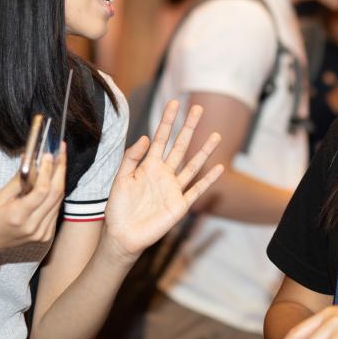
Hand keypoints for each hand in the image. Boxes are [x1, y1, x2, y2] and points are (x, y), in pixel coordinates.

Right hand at [0, 146, 67, 259]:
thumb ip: (18, 180)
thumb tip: (31, 160)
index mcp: (19, 216)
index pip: (42, 190)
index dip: (48, 170)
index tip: (48, 155)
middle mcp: (33, 227)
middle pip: (56, 194)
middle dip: (60, 170)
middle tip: (61, 152)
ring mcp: (41, 233)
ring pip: (58, 201)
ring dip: (60, 180)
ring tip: (59, 162)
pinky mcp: (45, 235)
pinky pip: (55, 209)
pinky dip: (56, 194)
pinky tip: (53, 181)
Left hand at [103, 100, 223, 262]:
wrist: (122, 235)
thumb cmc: (119, 207)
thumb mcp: (121, 178)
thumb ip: (132, 158)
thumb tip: (146, 137)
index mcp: (149, 165)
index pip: (161, 137)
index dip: (168, 120)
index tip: (175, 103)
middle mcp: (164, 173)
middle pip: (180, 146)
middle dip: (189, 127)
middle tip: (198, 108)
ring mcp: (173, 188)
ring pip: (192, 165)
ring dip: (204, 151)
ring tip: (216, 135)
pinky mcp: (179, 205)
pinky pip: (196, 190)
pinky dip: (208, 180)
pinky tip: (218, 169)